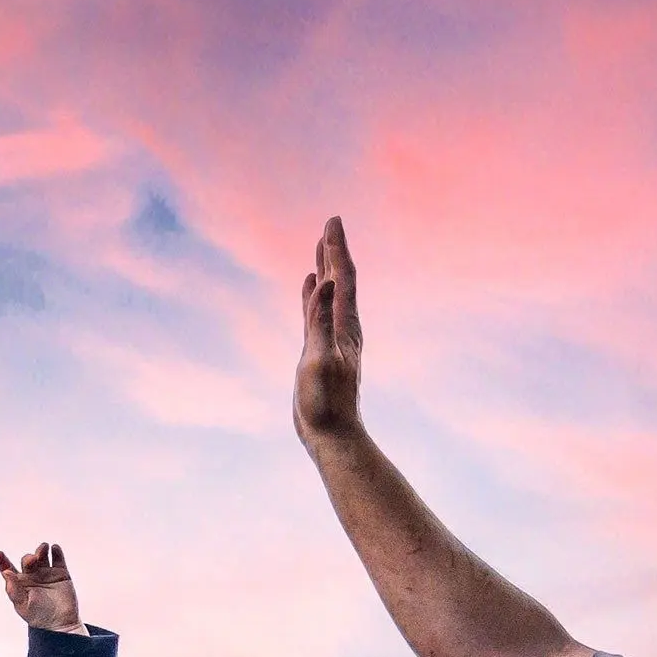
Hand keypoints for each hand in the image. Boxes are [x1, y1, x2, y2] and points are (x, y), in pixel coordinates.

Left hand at [0, 543, 82, 632]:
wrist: (60, 623)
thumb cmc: (39, 617)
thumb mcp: (22, 604)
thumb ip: (13, 589)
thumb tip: (6, 572)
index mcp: (19, 583)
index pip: (8, 569)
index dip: (2, 561)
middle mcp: (31, 576)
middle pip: (27, 560)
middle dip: (29, 557)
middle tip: (33, 560)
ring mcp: (46, 574)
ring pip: (42, 556)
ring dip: (41, 549)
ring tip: (44, 548)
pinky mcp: (60, 574)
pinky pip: (57, 559)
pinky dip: (56, 551)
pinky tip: (54, 548)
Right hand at [292, 215, 364, 445]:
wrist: (332, 435)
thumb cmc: (325, 404)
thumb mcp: (319, 361)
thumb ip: (321, 323)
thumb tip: (327, 284)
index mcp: (345, 326)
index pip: (344, 278)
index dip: (337, 248)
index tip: (333, 220)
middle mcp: (342, 328)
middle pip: (341, 280)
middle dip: (334, 250)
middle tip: (331, 223)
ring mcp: (332, 338)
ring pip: (330, 294)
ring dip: (326, 269)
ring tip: (321, 247)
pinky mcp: (321, 349)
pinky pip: (318, 312)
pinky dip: (315, 294)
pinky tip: (312, 286)